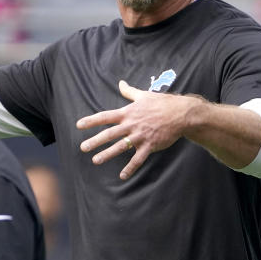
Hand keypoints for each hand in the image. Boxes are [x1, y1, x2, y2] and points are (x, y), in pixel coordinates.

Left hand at [76, 80, 198, 179]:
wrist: (181, 114)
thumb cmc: (162, 103)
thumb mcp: (144, 95)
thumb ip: (129, 91)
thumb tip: (120, 83)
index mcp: (128, 113)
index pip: (106, 116)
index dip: (92, 120)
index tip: (79, 125)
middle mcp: (132, 125)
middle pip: (110, 134)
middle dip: (95, 141)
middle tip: (83, 147)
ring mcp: (140, 136)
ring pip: (120, 147)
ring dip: (107, 154)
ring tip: (96, 160)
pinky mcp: (150, 145)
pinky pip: (138, 159)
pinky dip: (130, 168)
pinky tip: (122, 176)